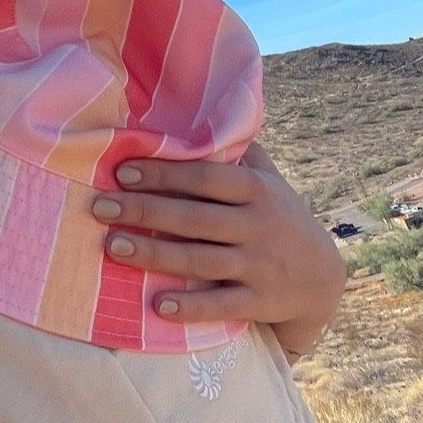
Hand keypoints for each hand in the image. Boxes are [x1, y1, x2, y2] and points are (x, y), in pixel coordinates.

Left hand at [90, 140, 345, 359]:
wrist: (323, 278)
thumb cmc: (280, 219)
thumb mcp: (270, 182)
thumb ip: (238, 153)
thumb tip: (196, 116)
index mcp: (256, 190)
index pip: (204, 177)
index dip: (163, 174)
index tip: (122, 172)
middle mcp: (258, 225)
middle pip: (193, 217)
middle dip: (144, 211)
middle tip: (99, 207)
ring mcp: (259, 265)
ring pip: (200, 259)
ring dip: (155, 254)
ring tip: (113, 247)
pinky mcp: (259, 302)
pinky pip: (222, 305)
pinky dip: (191, 306)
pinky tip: (157, 304)